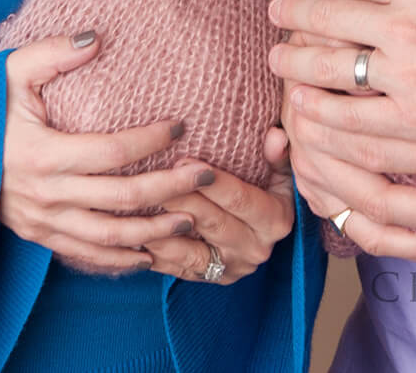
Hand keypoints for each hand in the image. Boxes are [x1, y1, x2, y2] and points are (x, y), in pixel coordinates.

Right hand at [0, 32, 216, 273]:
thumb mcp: (10, 72)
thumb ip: (53, 53)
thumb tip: (97, 38)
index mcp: (42, 154)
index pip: (111, 152)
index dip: (150, 140)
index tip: (182, 126)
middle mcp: (45, 194)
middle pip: (121, 198)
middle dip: (171, 188)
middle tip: (208, 175)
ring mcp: (42, 221)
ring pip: (110, 236)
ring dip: (154, 230)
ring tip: (192, 220)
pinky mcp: (38, 235)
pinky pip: (85, 254)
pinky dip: (120, 259)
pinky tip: (149, 254)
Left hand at [140, 126, 297, 283]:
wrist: (260, 229)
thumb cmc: (267, 186)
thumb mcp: (280, 171)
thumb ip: (278, 155)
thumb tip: (275, 136)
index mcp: (275, 220)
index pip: (240, 199)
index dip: (213, 181)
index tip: (183, 158)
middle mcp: (256, 248)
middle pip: (212, 223)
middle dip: (182, 199)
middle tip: (153, 179)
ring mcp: (231, 267)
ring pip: (190, 251)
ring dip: (163, 231)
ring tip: (137, 209)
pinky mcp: (209, 278)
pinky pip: (178, 269)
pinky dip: (156, 254)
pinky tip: (135, 236)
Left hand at [270, 0, 415, 151]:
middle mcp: (402, 26)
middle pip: (325, 19)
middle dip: (291, 16)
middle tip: (273, 17)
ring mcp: (407, 76)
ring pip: (329, 68)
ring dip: (294, 63)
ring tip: (277, 62)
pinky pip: (355, 118)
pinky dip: (323, 111)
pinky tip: (304, 107)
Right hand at [278, 57, 415, 261]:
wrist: (295, 72)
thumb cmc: (333, 45)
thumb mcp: (341, 36)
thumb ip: (359, 48)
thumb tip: (393, 67)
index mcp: (318, 106)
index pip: (372, 139)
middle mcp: (313, 147)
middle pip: (375, 181)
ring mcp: (317, 179)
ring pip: (374, 214)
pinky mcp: (326, 203)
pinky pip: (370, 235)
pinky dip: (412, 246)